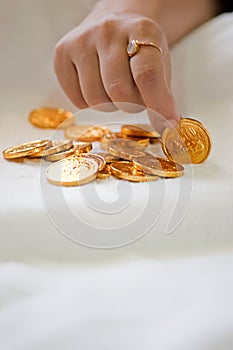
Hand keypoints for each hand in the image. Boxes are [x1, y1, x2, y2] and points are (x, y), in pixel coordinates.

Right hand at [54, 11, 179, 130]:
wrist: (112, 24)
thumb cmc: (138, 52)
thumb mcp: (159, 64)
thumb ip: (162, 96)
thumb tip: (167, 130)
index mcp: (141, 30)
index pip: (147, 74)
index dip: (158, 104)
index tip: (167, 125)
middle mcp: (108, 30)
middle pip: (119, 91)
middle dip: (130, 105)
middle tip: (134, 96)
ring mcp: (81, 40)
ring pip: (96, 99)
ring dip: (109, 106)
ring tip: (114, 90)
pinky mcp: (61, 53)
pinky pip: (77, 100)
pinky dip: (89, 104)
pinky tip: (96, 87)